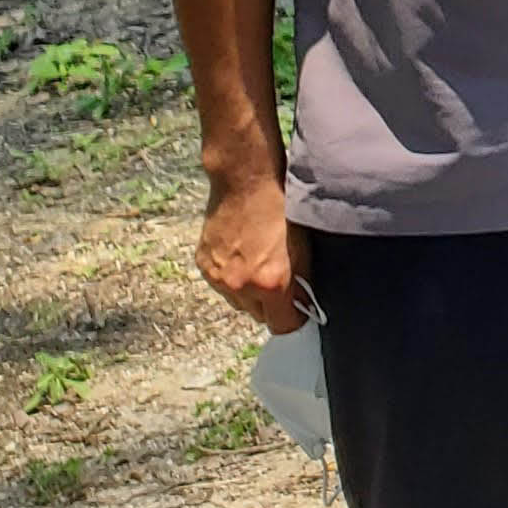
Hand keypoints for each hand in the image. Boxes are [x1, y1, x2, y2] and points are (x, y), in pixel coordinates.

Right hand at [199, 172, 306, 331]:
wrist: (245, 181)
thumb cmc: (282, 208)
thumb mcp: (304, 247)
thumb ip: (302, 282)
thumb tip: (303, 306)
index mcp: (271, 283)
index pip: (284, 326)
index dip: (294, 317)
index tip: (298, 307)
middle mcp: (241, 286)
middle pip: (259, 316)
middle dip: (271, 304)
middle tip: (277, 279)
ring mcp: (219, 277)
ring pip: (238, 302)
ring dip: (248, 291)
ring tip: (257, 262)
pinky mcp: (203, 265)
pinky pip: (221, 285)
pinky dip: (231, 277)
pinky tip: (241, 254)